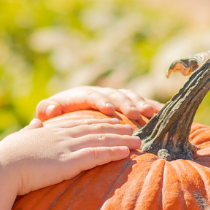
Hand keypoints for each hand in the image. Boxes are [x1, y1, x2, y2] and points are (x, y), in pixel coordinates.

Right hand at [0, 117, 138, 194]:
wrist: (1, 167)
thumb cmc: (7, 155)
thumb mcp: (21, 138)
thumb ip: (31, 130)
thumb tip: (33, 123)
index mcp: (53, 130)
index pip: (82, 122)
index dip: (101, 122)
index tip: (115, 122)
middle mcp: (63, 135)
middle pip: (97, 129)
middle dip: (118, 129)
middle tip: (134, 130)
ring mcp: (67, 147)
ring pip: (101, 141)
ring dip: (122, 141)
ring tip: (138, 141)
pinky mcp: (69, 162)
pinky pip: (96, 156)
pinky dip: (113, 153)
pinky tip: (126, 153)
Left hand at [36, 86, 160, 124]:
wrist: (67, 114)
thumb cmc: (57, 117)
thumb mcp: (48, 113)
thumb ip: (47, 109)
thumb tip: (52, 109)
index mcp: (81, 94)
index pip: (92, 95)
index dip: (101, 101)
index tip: (108, 110)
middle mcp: (100, 92)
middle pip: (114, 94)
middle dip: (124, 103)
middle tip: (134, 114)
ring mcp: (114, 97)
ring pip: (129, 96)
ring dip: (140, 103)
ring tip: (150, 113)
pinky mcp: (126, 104)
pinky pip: (140, 102)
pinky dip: (151, 106)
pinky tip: (162, 113)